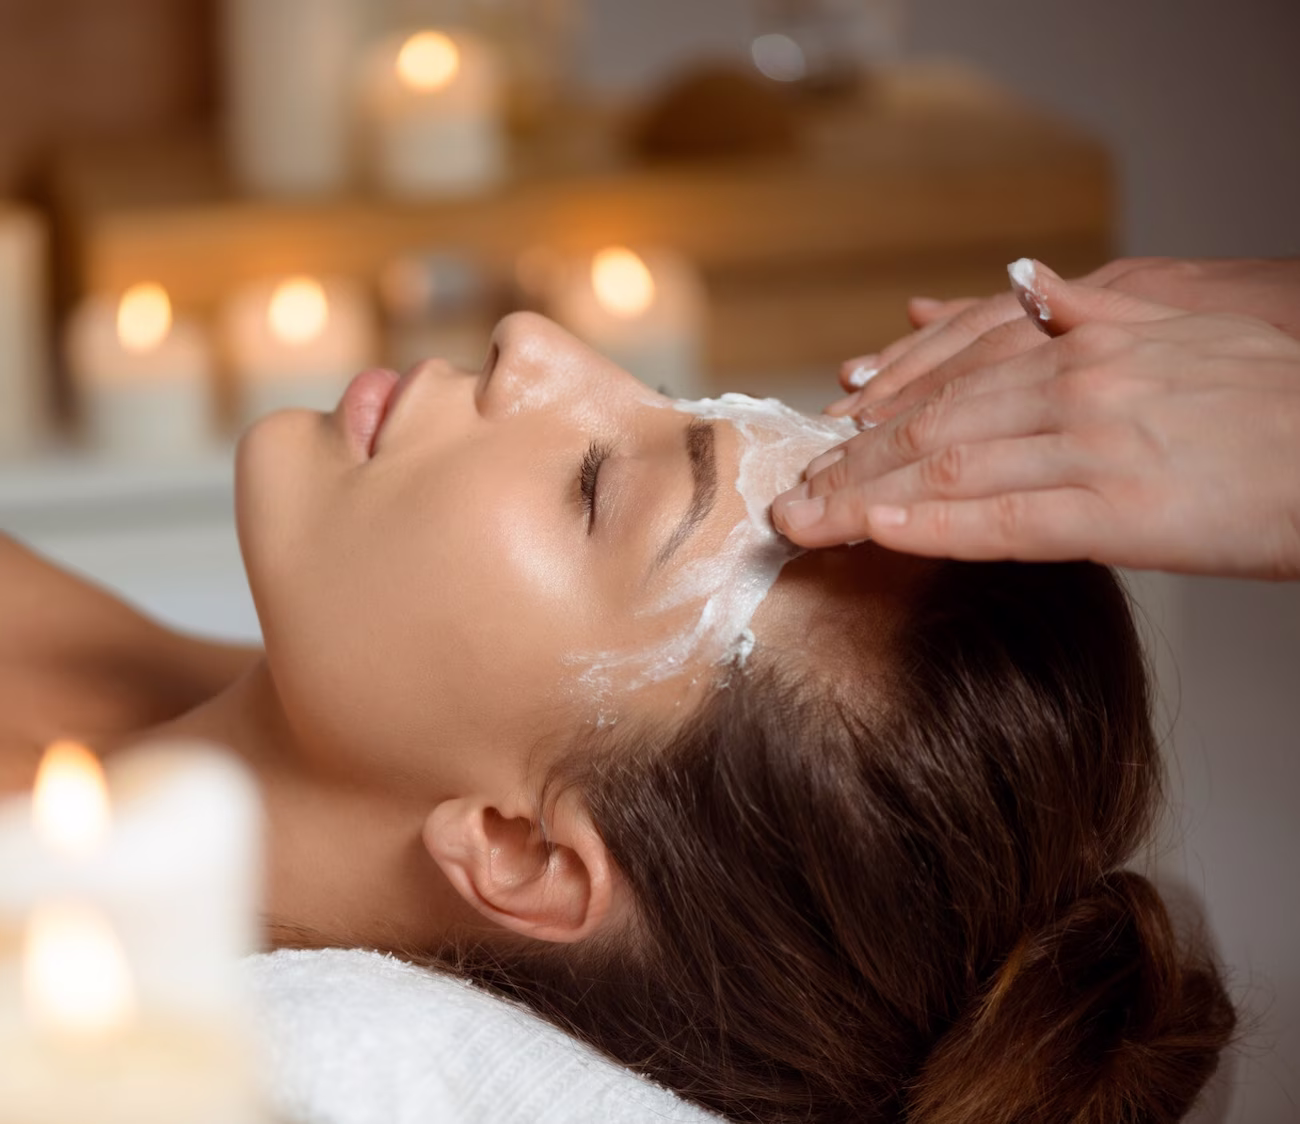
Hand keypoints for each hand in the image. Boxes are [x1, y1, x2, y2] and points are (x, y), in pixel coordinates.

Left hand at [773, 266, 1299, 579]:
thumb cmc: (1274, 399)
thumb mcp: (1180, 327)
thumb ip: (1096, 311)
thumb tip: (1033, 285)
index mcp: (1083, 349)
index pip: (950, 387)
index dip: (878, 422)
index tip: (827, 450)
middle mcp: (1076, 389)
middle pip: (931, 428)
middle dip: (850, 465)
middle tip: (791, 497)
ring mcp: (1094, 446)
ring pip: (948, 471)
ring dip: (865, 499)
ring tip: (807, 522)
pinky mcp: (1121, 509)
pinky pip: (1003, 520)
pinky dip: (930, 526)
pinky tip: (876, 534)